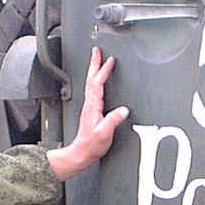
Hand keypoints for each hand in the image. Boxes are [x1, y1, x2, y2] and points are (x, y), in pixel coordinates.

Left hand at [46, 48, 130, 180]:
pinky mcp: (91, 110)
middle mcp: (90, 104)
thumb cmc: (91, 145)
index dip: (103, 71)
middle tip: (97, 51)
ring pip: (91, 83)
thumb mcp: (104, 133)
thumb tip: (123, 110)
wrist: (81, 153)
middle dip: (95, 64)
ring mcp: (89, 106)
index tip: (109, 60)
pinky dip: (96, 80)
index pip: (98, 84)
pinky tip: (99, 81)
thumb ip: (113, 120)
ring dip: (94, 70)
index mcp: (93, 106)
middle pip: (92, 79)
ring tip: (98, 61)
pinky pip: (93, 90)